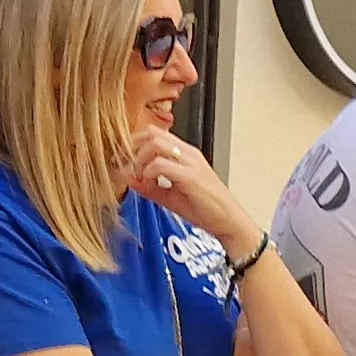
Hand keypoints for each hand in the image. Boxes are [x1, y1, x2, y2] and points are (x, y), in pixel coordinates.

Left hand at [128, 129, 259, 253]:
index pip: (155, 133)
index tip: (126, 160)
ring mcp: (190, 163)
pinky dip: (148, 173)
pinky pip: (160, 165)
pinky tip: (150, 184)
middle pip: (152, 133)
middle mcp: (188, 153)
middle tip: (129, 167)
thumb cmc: (206, 209)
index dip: (135, 143)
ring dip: (140, 160)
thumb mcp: (172, 196)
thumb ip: (150, 187)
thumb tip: (129, 179)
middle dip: (133, 148)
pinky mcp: (190, 177)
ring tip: (141, 177)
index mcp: (185, 154)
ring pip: (155, 144)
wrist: (229, 222)